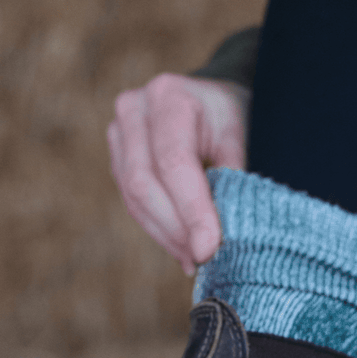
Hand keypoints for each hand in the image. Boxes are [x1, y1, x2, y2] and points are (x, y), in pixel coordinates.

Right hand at [107, 74, 248, 273]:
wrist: (207, 98)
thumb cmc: (228, 116)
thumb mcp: (240, 136)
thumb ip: (231, 178)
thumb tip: (224, 235)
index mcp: (169, 97)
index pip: (174, 162)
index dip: (191, 210)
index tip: (209, 248)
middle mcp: (134, 111)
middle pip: (144, 184)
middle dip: (175, 229)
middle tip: (204, 259)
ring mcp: (118, 133)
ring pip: (134, 198)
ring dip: (166, 236)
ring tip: (195, 260)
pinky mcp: (116, 157)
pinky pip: (132, 202)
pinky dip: (159, 229)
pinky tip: (182, 250)